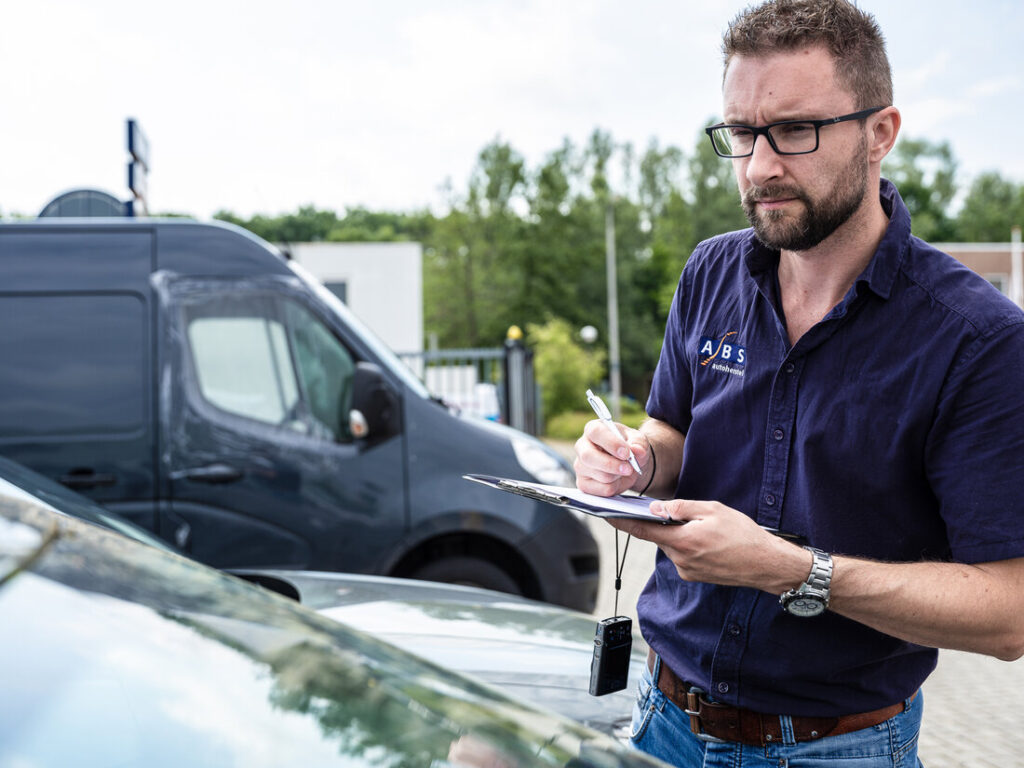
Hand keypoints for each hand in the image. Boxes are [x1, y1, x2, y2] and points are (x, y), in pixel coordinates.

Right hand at [574, 419, 650, 497]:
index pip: (595, 432)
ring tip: (624, 470)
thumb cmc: (628, 446)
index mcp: (593, 429)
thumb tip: (637, 451)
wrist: (628, 463)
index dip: (611, 443)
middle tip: (629, 468)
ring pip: (600, 475)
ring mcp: (580, 466)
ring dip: (618, 476)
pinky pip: (602, 489)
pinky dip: (616, 486)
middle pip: (589, 456)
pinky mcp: (584, 484)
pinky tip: (617, 479)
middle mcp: (582, 446)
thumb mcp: (637, 440)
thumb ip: (638, 443)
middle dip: (612, 465)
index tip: (626, 453)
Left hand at [607, 498, 808, 592]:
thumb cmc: (743, 534)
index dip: (621, 521)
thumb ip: (680, 507)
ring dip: (677, 534)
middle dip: (658, 523)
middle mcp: (680, 560)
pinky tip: (705, 539)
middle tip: (666, 509)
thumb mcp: (712, 510)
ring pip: (671, 546)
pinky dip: (686, 544)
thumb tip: (655, 508)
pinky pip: (682, 555)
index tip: (604, 514)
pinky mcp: (695, 576)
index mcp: (682, 541)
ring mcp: (687, 571)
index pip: (641, 530)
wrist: (766, 564)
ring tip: (701, 525)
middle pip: (657, 537)